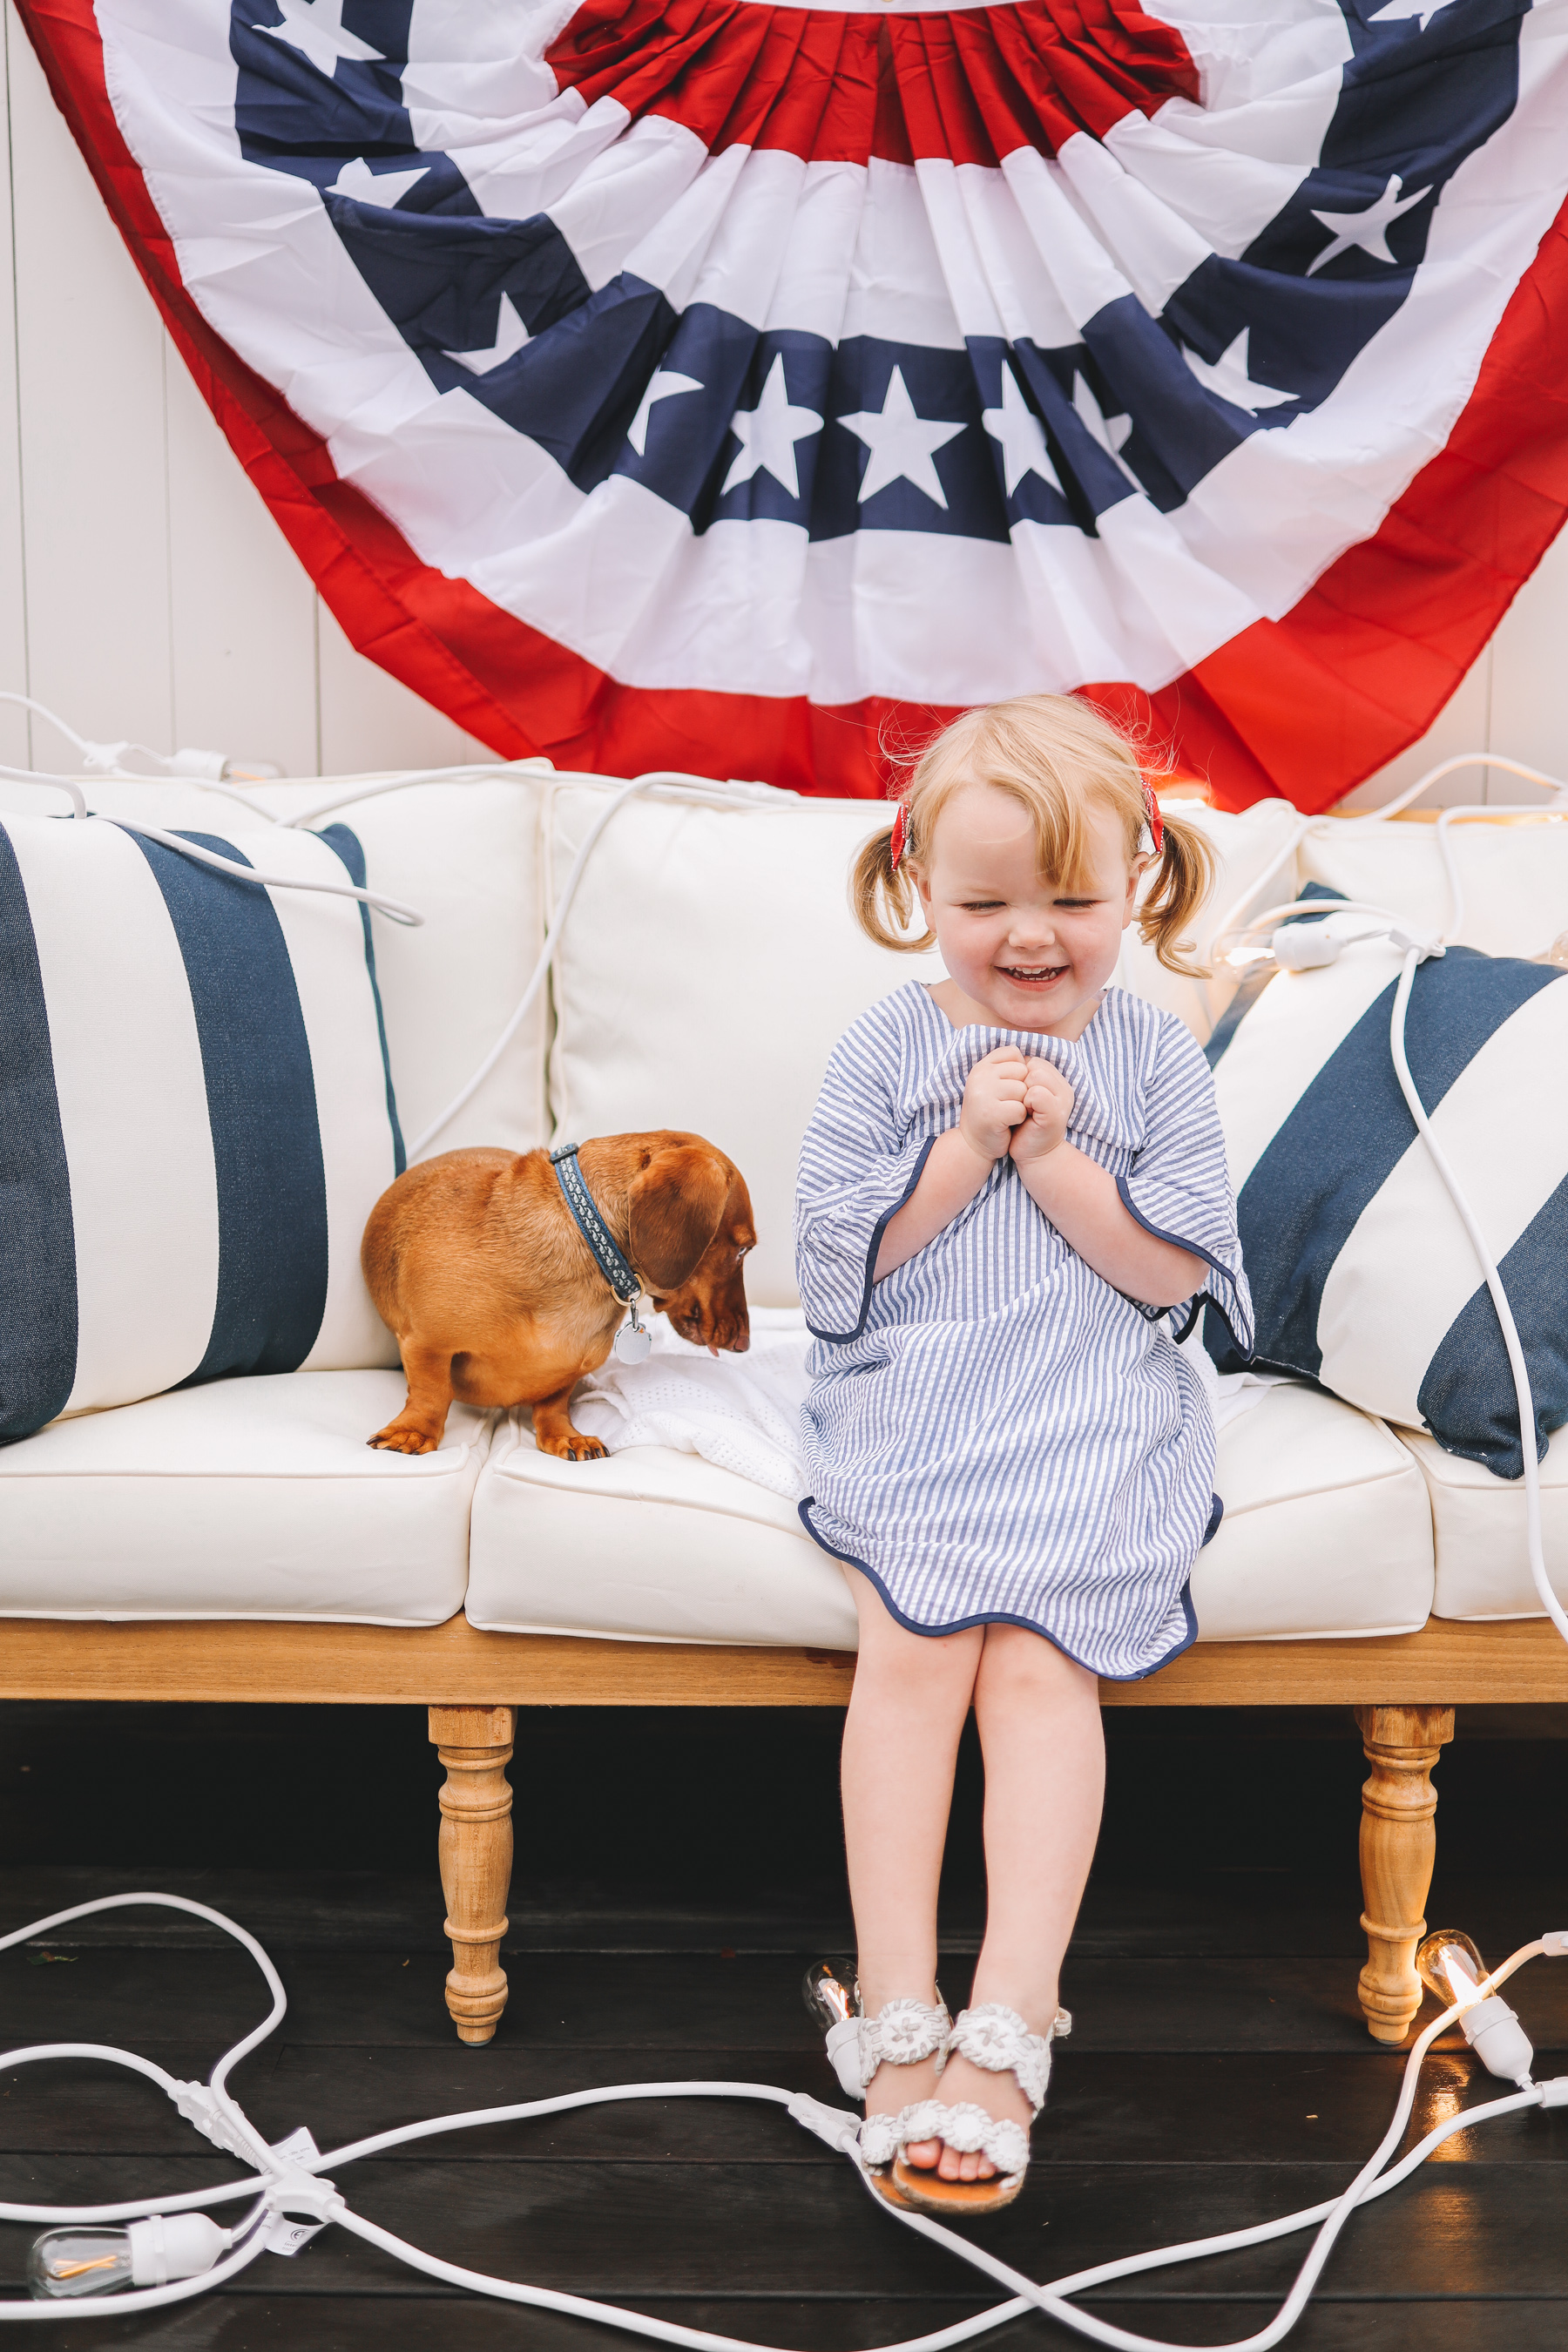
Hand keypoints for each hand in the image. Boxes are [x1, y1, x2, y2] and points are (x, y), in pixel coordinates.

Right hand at [958, 1045, 1027, 1162]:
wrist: (973, 1144)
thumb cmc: (990, 1112)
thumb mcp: (993, 1084)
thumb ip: (1006, 1067)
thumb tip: (1029, 1060)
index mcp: (981, 1066)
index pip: (1014, 1053)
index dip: (1019, 1071)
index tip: (1007, 1088)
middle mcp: (979, 1076)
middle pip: (1022, 1071)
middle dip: (1022, 1089)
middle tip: (1006, 1103)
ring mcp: (983, 1094)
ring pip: (1023, 1090)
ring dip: (1021, 1105)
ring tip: (1006, 1113)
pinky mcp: (990, 1113)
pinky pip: (1020, 1109)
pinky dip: (1019, 1119)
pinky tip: (1007, 1123)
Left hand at [1010, 1057, 1073, 1165]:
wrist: (1031, 1155)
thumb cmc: (1023, 1125)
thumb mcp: (1024, 1096)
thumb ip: (1024, 1077)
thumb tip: (1013, 1056)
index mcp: (1057, 1082)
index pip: (1034, 1061)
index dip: (1020, 1076)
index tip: (1020, 1097)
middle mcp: (1064, 1089)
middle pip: (1035, 1065)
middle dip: (1021, 1082)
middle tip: (1021, 1105)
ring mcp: (1063, 1101)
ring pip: (1036, 1075)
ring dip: (1023, 1092)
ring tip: (1024, 1109)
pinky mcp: (1056, 1113)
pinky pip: (1036, 1093)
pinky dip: (1025, 1103)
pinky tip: (1025, 1116)